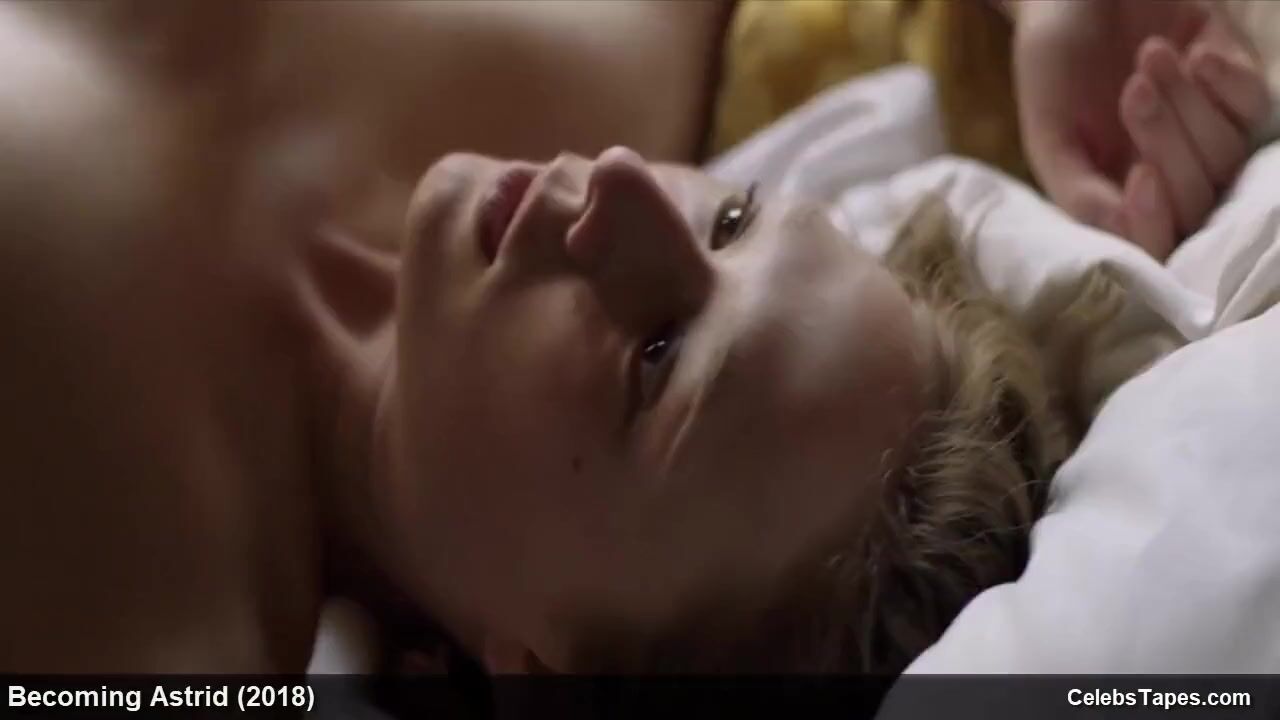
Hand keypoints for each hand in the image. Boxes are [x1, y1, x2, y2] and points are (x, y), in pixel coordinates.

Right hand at [1013, 0, 1271, 258]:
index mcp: (1115, 197)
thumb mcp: (1047, 132)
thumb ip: (1078, 193)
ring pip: (1227, 155)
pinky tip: (1191, 54)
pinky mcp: (1237, 87)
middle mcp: (1166, 175)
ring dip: (1188, 104)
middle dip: (1166, 143)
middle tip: (1132, 89)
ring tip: (1149, 57)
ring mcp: (1207, 133)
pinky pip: (1252, 107)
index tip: (1140, 175)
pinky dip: (1224, 82)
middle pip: (1197, 201)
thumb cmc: (1054, 61)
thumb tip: (1123, 235)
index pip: (1153, 243)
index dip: (1155, 223)